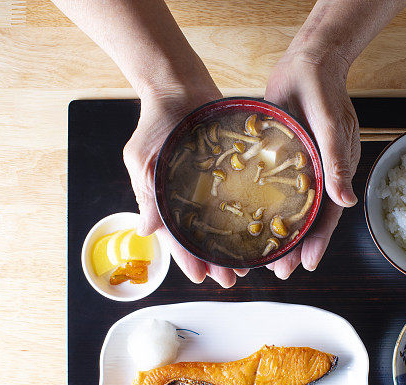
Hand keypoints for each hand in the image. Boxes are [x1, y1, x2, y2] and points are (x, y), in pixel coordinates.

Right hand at [123, 89, 247, 287]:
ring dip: (235, 243)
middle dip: (217, 259)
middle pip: (204, 236)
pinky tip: (262, 227)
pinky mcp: (230, 169)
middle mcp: (189, 196)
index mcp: (165, 199)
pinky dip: (249, 213)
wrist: (178, 85)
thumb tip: (146, 231)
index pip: (177, 237)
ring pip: (224, 222)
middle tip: (233, 278)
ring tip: (250, 263)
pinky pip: (240, 196)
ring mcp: (211, 184)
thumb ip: (146, 194)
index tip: (202, 277)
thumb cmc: (155, 122)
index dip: (188, 259)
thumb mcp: (142, 158)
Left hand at [264, 51, 360, 278]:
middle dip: (293, 246)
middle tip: (277, 271)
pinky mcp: (278, 157)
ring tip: (261, 256)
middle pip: (306, 219)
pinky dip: (262, 206)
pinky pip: (271, 187)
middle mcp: (317, 176)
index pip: (327, 217)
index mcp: (334, 173)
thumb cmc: (325, 92)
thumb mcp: (331, 127)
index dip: (317, 243)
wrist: (308, 62)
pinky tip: (246, 219)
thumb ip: (337, 164)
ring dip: (276, 232)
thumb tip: (346, 203)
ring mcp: (298, 168)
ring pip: (287, 208)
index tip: (305, 265)